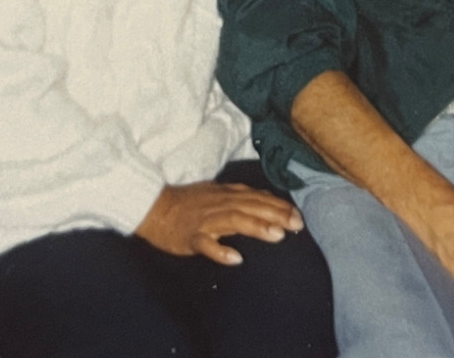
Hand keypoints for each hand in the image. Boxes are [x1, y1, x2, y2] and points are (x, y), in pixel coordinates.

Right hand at [135, 181, 303, 264]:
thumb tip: (266, 202)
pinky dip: (220, 251)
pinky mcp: (191, 236)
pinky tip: (235, 259)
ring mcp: (206, 220)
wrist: (155, 207)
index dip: (279, 206)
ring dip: (256, 227)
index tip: (298, 215)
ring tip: (277, 235)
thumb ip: (241, 199)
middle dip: (276, 214)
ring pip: (234, 221)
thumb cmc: (189, 203)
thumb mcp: (217, 194)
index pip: (258, 198)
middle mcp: (220, 204)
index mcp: (227, 194)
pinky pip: (206, 244)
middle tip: (297, 225)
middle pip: (252, 207)